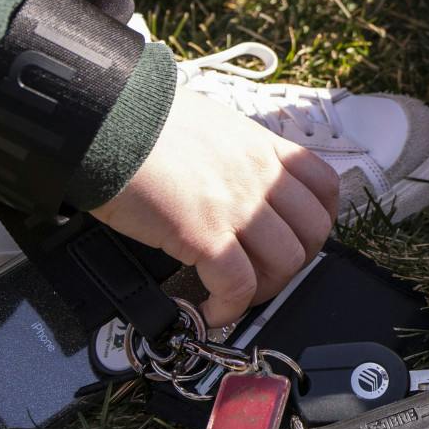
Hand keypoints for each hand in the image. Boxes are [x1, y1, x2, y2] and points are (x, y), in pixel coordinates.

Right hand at [91, 90, 337, 326]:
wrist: (106, 118)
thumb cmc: (143, 117)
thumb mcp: (208, 124)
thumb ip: (230, 152)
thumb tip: (226, 176)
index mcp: (262, 146)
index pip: (323, 186)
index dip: (318, 220)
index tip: (298, 238)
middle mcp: (259, 175)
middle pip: (311, 232)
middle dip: (294, 262)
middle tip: (263, 273)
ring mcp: (237, 205)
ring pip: (284, 262)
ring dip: (263, 289)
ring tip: (235, 295)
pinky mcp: (203, 233)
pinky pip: (237, 285)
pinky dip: (229, 307)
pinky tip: (210, 310)